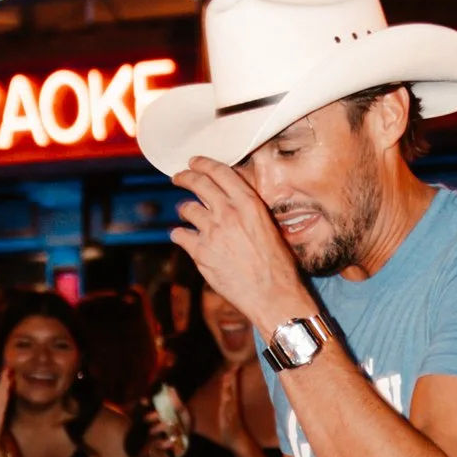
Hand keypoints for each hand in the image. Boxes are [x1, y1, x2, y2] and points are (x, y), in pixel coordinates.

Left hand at [172, 156, 312, 336]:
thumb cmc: (278, 264)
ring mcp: (212, 232)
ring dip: (184, 209)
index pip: (220, 172)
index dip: (203, 164)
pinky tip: (182, 237)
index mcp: (249, 204)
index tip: (194, 162)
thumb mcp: (269, 226)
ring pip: (187, 209)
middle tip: (179, 177)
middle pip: (198, 184)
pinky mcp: (200, 253)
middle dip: (184, 177)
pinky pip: (180, 235)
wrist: (273, 294)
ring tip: (185, 212)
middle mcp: (229, 213)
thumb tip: (231, 200)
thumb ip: (249, 210)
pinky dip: (179, 234)